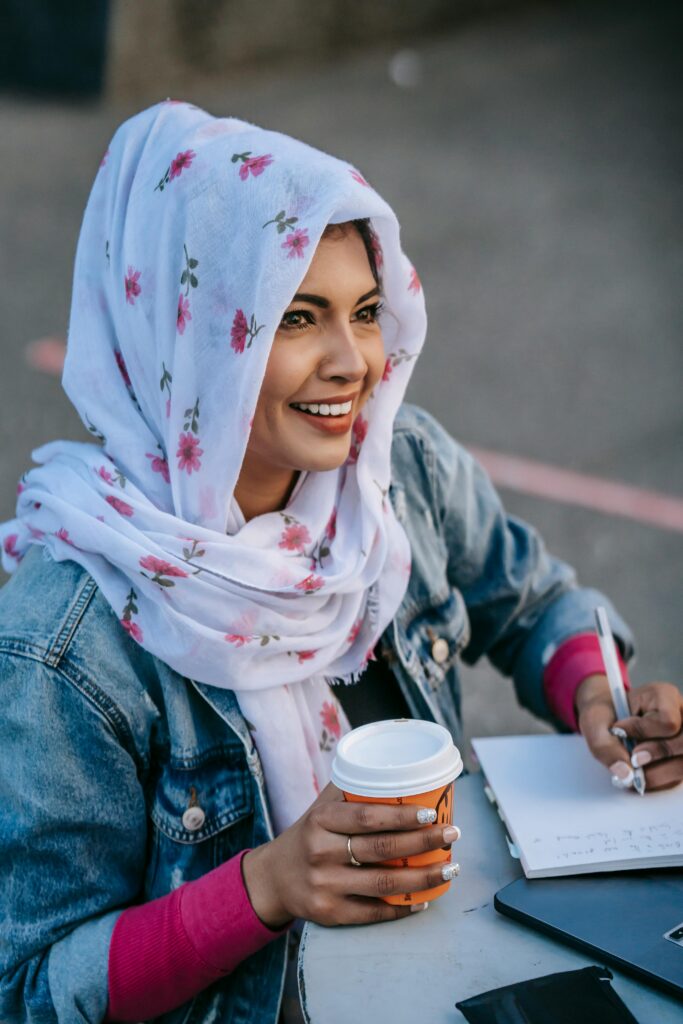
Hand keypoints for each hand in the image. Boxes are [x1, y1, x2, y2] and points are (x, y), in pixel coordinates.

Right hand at [241, 783, 460, 928]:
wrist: (274, 878)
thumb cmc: (309, 835)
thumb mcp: (320, 808)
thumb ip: (351, 790)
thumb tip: (399, 771)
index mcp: (321, 820)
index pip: (366, 816)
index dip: (401, 815)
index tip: (432, 812)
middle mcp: (321, 853)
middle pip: (381, 849)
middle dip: (423, 843)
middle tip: (452, 834)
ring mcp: (325, 886)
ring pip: (383, 883)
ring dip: (423, 878)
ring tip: (449, 868)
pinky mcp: (329, 914)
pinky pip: (373, 911)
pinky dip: (402, 906)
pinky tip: (423, 898)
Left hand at [575, 674, 682, 790]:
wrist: (608, 720)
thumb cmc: (605, 715)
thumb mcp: (595, 723)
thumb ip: (605, 746)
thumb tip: (624, 773)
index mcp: (665, 696)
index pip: (668, 722)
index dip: (644, 733)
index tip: (621, 732)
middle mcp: (682, 715)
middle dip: (656, 757)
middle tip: (633, 759)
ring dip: (658, 774)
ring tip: (635, 769)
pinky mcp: (682, 757)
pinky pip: (678, 776)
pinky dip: (659, 780)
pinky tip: (643, 772)